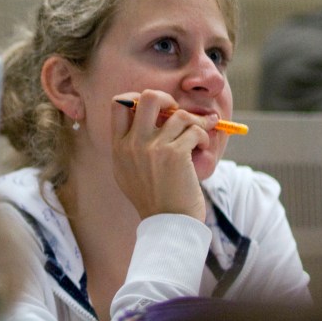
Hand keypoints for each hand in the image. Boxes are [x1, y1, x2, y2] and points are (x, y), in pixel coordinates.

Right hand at [110, 89, 213, 222]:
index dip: (136, 97)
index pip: (118, 104)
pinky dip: (203, 136)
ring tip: (198, 137)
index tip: (153, 108)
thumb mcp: (127, 173)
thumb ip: (130, 148)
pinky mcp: (175, 154)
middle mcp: (132, 144)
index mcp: (118, 148)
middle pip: (148, 97)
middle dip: (168, 99)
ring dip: (194, 123)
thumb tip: (151, 121)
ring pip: (180, 115)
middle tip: (176, 112)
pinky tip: (202, 148)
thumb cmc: (153, 200)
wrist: (167, 224)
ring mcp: (153, 148)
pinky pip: (195, 130)